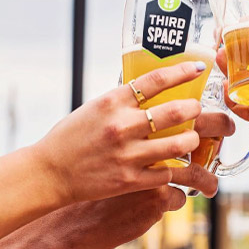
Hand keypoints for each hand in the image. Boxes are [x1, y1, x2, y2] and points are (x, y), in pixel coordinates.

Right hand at [32, 61, 205, 203]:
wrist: (51, 172)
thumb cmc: (73, 137)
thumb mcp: (96, 107)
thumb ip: (124, 100)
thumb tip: (154, 90)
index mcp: (113, 102)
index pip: (156, 80)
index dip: (182, 71)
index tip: (198, 68)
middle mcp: (122, 126)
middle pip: (175, 112)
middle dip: (194, 108)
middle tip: (196, 109)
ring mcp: (128, 155)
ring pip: (178, 144)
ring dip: (191, 139)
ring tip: (191, 138)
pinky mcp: (130, 180)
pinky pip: (166, 173)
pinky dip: (174, 168)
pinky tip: (175, 164)